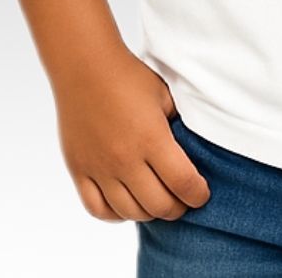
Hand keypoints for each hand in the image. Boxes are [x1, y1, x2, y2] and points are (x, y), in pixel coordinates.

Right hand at [52, 47, 210, 221]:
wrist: (86, 67)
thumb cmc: (129, 77)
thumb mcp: (165, 96)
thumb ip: (180, 124)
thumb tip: (195, 149)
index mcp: (151, 138)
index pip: (183, 183)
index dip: (198, 195)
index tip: (202, 194)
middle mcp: (125, 159)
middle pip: (159, 205)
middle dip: (178, 207)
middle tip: (183, 200)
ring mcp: (100, 169)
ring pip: (130, 212)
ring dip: (150, 212)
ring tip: (158, 201)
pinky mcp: (80, 171)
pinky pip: (98, 209)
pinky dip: (116, 214)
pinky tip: (127, 204)